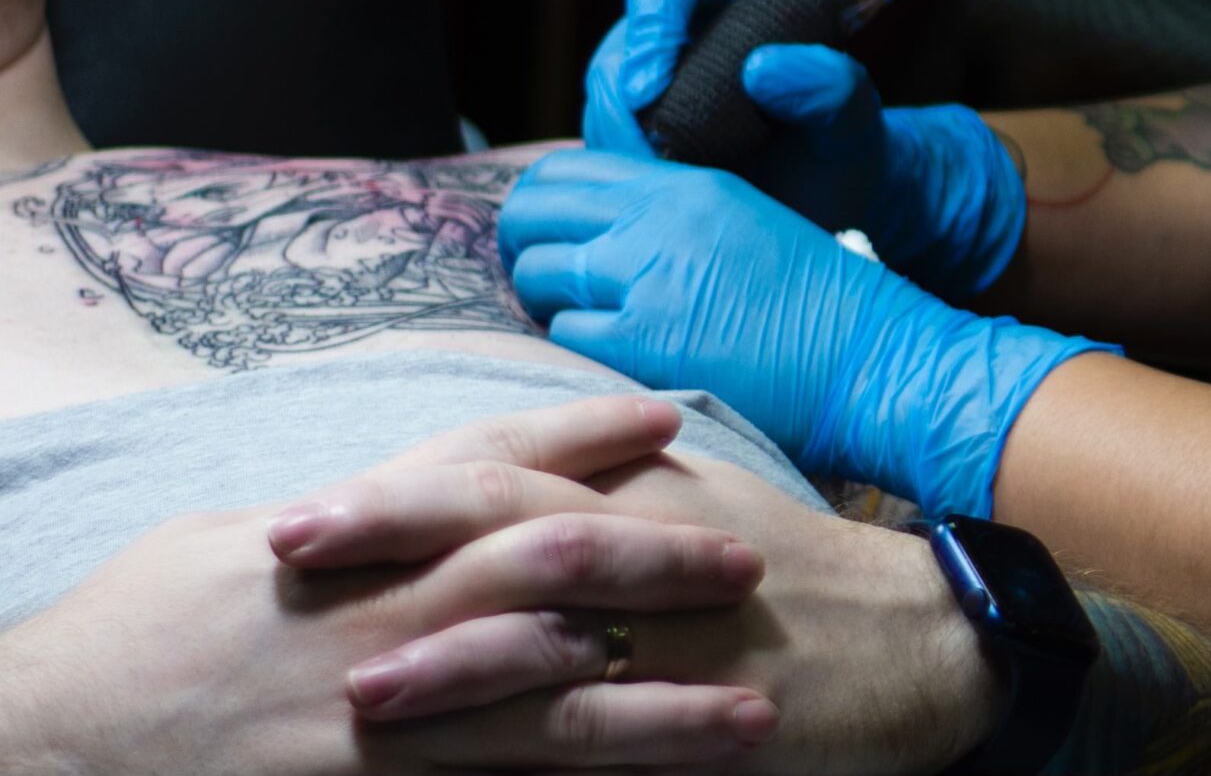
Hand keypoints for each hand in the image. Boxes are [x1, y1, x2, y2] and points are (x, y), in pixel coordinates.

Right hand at [0, 395, 775, 773]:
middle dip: (661, 564)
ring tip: (754, 716)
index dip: (584, 436)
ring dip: (660, 711)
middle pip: (553, 569)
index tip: (670, 418)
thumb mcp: (231, 541)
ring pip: (550, 705)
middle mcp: (381, 613)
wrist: (41, 749)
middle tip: (752, 561)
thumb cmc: (130, 640)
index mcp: (351, 535)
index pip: (491, 462)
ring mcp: (381, 715)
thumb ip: (344, 517)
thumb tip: (412, 488)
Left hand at [275, 420, 1007, 775]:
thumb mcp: (695, 507)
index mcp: (641, 486)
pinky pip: (618, 722)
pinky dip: (547, 736)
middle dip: (396, 531)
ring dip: (452, 645)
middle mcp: (653, 539)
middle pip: (508, 519)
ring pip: (554, 622)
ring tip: (354, 679)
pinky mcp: (712, 706)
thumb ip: (598, 500)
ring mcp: (685, 623)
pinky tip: (484, 763)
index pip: (501, 470)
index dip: (399, 484)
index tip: (302, 504)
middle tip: (286, 546)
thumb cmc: (798, 571)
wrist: (917, 633)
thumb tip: (488, 504)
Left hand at [501, 149, 1113, 518]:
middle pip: (534, 214)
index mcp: (688, 183)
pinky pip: (565, 336)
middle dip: (527, 247)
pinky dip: (576, 348)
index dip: (543, 204)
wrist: (870, 356)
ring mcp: (646, 280)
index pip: (568, 171)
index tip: (550, 233)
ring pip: (539, 277)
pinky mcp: (642, 344)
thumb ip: (671, 215)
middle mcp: (658, 220)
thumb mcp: (745, 221)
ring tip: (588, 321)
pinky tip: (614, 357)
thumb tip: (598, 231)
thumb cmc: (819, 299)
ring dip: (549, 301)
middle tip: (550, 279)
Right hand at [587, 0, 1025, 296]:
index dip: (650, 18)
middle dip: (625, 108)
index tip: (650, 88)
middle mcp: (686, 32)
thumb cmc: (845, 147)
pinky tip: (657, 206)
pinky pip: (603, 148)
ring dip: (622, 148)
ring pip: (604, 103)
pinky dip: (622, 178)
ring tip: (670, 188)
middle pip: (622, 46)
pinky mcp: (637, 136)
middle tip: (655, 163)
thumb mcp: (856, 117)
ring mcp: (654, 84)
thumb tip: (761, 68)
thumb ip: (831, 85)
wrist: (832, 203)